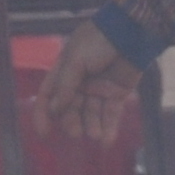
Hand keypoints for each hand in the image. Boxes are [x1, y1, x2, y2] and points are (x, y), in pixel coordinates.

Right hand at [38, 21, 141, 139]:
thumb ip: (66, 86)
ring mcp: (99, 88)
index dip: (44, 114)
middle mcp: (79, 82)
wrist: (130, 32)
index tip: (45, 133)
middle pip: (71, 108)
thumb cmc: (98, 41)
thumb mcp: (75, 61)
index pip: (49, 96)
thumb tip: (55, 109)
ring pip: (92, 113)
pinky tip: (106, 142)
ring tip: (94, 135)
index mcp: (63, 71)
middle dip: (72, 121)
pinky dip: (109, 127)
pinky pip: (111, 113)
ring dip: (92, 126)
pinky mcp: (118, 92)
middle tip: (76, 132)